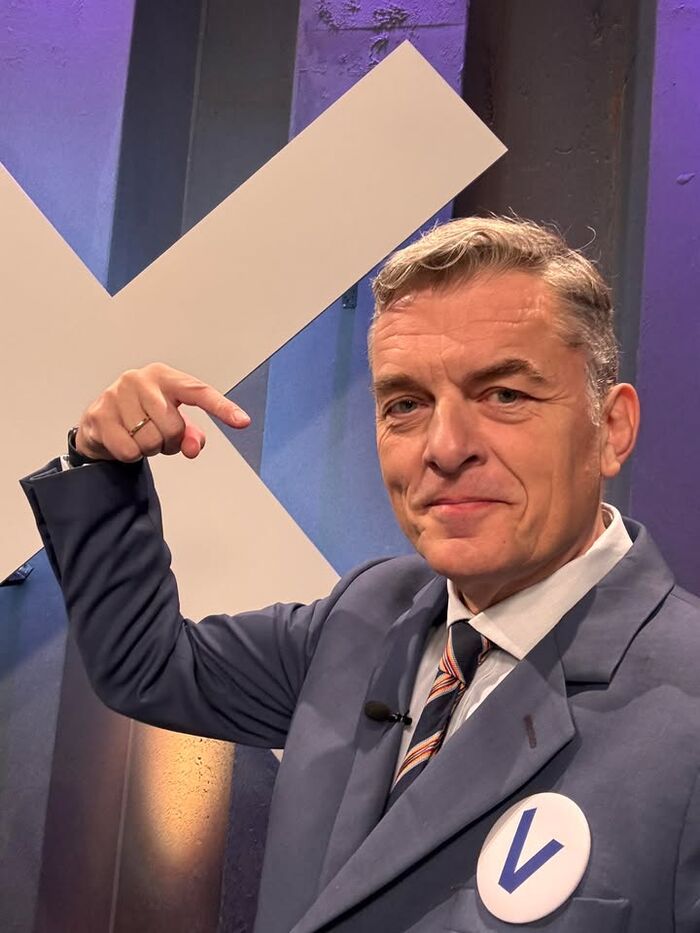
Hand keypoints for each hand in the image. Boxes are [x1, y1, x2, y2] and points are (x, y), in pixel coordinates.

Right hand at [74, 362, 249, 461]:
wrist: (99, 423)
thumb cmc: (142, 418)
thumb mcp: (172, 424)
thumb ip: (190, 436)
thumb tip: (192, 448)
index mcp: (164, 376)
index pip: (198, 392)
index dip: (222, 407)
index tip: (243, 421)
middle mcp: (140, 379)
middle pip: (173, 426)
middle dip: (169, 441)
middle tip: (158, 437)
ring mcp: (116, 394)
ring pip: (150, 441)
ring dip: (149, 449)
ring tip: (139, 437)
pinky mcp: (99, 415)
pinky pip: (129, 450)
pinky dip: (130, 455)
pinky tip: (123, 441)